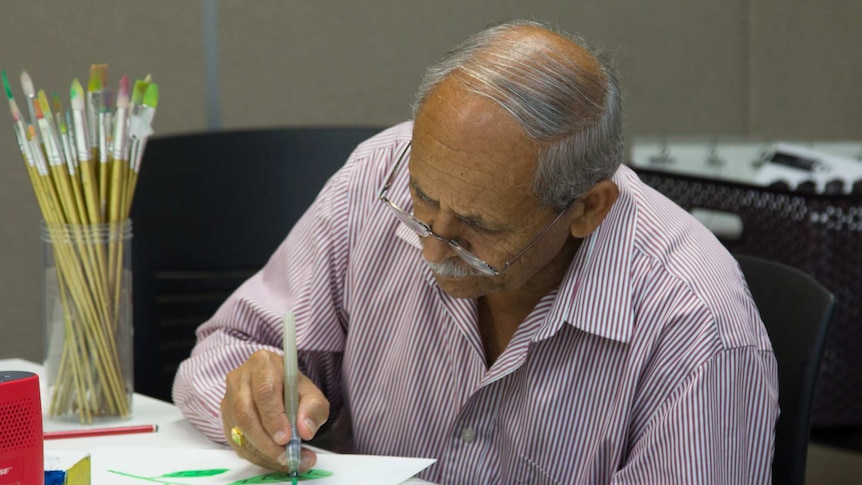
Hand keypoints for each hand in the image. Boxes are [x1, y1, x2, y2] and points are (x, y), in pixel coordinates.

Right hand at [221, 350, 329, 471]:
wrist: (278, 389)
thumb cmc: (294, 390)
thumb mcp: (312, 395)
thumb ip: (313, 409)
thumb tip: (304, 430)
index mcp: (263, 363)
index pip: (264, 391)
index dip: (274, 417)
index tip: (286, 437)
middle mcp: (240, 378)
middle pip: (245, 413)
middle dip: (265, 440)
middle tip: (286, 456)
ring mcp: (229, 398)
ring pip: (239, 430)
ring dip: (262, 452)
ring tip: (286, 460)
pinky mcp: (226, 417)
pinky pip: (236, 442)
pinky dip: (256, 456)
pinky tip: (274, 459)